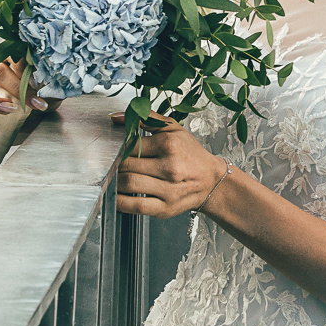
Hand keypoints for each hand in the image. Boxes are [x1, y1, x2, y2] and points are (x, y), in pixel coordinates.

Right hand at [0, 60, 52, 130]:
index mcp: (8, 65)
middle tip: (32, 103)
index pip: (11, 55)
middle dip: (13, 86)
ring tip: (7, 110)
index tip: (36, 83)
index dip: (22, 65)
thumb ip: (51, 89)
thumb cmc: (35, 106)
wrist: (23, 130)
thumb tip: (58, 85)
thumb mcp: (47, 96)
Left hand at [116, 122, 231, 217]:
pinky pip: (135, 206)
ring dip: (115, 181)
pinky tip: (118, 195)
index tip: (117, 150)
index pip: (130, 145)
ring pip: (128, 184)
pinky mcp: (165, 208)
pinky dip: (120, 202)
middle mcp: (170, 167)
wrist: (211, 181)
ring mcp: (168, 190)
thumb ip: (145, 118)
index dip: (118, 148)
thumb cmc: (190, 154)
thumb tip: (116, 117)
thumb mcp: (172, 129)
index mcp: (169, 145)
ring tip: (117, 177)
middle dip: (116, 165)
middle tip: (115, 164)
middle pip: (126, 165)